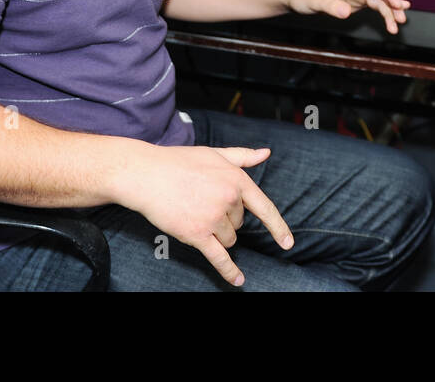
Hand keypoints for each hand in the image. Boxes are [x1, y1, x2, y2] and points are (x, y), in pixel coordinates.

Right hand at [128, 144, 292, 286]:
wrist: (146, 174)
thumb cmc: (179, 162)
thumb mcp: (214, 153)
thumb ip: (243, 156)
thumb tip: (266, 153)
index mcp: (236, 179)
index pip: (264, 208)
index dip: (278, 227)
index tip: (288, 243)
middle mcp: (229, 199)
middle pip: (239, 224)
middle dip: (225, 218)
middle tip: (201, 201)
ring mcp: (213, 218)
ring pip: (228, 239)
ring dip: (216, 233)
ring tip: (194, 213)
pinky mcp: (197, 234)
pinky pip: (218, 257)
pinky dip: (229, 270)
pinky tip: (238, 280)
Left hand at [286, 0, 409, 33]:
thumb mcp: (317, 1)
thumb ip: (332, 6)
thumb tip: (346, 12)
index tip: (397, 4)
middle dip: (393, 4)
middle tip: (401, 18)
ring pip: (379, 0)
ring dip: (389, 11)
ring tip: (397, 24)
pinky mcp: (355, 1)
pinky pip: (373, 6)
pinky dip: (382, 13)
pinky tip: (390, 21)